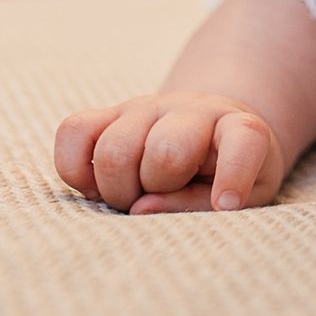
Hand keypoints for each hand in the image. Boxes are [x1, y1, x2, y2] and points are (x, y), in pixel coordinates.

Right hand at [54, 91, 286, 214]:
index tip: (227, 205)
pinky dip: (75, 170)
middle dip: (158, 190)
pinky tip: (96, 185)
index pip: (243, 139)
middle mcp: (191, 110)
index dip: (234, 174)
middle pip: (165, 151)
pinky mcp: (108, 113)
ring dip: (117, 189)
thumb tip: (141, 208)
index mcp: (238, 127)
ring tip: (131, 196)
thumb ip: (198, 205)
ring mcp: (146, 107)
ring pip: (114, 148)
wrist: (210, 131)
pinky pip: (73, 131)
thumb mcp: (240, 195)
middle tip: (159, 201)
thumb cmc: (226, 173)